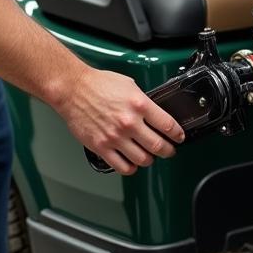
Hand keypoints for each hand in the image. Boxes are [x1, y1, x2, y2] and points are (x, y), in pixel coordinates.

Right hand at [55, 67, 184, 175]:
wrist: (73, 89)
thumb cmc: (98, 84)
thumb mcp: (129, 85)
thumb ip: (143, 101)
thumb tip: (154, 114)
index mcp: (139, 104)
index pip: (168, 125)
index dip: (178, 134)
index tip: (179, 137)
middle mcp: (129, 122)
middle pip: (159, 146)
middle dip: (168, 150)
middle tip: (169, 150)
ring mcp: (116, 137)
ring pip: (143, 159)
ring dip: (150, 159)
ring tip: (149, 156)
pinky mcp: (102, 147)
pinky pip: (123, 167)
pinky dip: (131, 168)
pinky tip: (132, 162)